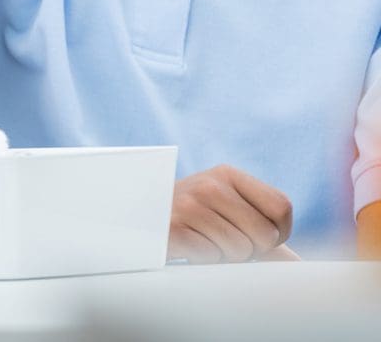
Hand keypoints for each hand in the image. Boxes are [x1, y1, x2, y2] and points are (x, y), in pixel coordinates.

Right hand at [169, 164, 296, 263]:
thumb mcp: (228, 209)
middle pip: (264, 234)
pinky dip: (204, 260)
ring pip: (239, 251)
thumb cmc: (194, 219)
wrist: (139, 216)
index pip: (282, 207)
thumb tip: (303, 268)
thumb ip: (267, 230)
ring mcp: (188, 204)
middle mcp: (209, 184)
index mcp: (228, 174)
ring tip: (203, 241)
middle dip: (250, 249)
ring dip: (224, 256)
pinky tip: (189, 246)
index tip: (255, 235)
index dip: (277, 232)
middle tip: (223, 239)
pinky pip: (212, 258)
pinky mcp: (173, 228)